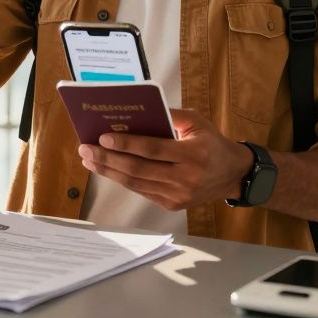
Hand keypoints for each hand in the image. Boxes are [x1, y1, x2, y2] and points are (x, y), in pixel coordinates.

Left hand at [77, 109, 251, 210]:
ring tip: (89, 159)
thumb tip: (135, 112)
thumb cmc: (211, 142)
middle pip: (139, 169)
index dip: (126, 144)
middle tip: (85, 149)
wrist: (232, 174)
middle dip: (108, 159)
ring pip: (136, 183)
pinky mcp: (173, 204)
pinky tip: (107, 169)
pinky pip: (142, 191)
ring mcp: (179, 195)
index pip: (153, 149)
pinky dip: (123, 180)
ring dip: (109, 171)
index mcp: (194, 154)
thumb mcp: (197, 122)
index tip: (102, 138)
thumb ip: (170, 115)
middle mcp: (186, 178)